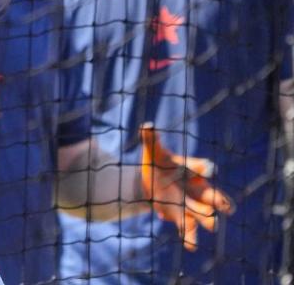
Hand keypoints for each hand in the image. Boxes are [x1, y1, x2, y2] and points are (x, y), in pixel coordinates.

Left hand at [140, 123, 233, 250]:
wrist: (150, 181)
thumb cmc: (158, 164)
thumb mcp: (152, 152)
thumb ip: (151, 140)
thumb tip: (146, 125)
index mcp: (194, 170)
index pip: (203, 167)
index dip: (205, 167)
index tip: (209, 168)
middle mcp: (198, 189)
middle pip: (212, 195)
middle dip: (219, 200)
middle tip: (225, 206)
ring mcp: (191, 205)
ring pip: (202, 214)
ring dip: (206, 220)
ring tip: (211, 225)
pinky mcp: (180, 217)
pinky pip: (186, 228)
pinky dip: (188, 236)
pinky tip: (190, 246)